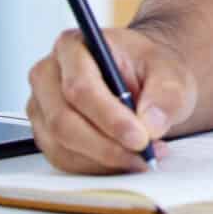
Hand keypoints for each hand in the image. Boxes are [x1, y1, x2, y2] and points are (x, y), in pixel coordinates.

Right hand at [25, 26, 198, 172]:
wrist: (143, 78)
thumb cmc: (150, 69)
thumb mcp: (170, 72)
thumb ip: (165, 95)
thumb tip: (150, 125)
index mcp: (73, 46)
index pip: (80, 87)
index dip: (109, 118)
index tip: (140, 138)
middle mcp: (48, 74)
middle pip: (63, 121)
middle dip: (106, 146)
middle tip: (143, 156)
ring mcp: (42, 106)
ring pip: (61, 146)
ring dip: (103, 160)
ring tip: (143, 157)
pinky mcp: (45, 133)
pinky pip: (63, 160)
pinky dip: (96, 167)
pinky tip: (125, 160)